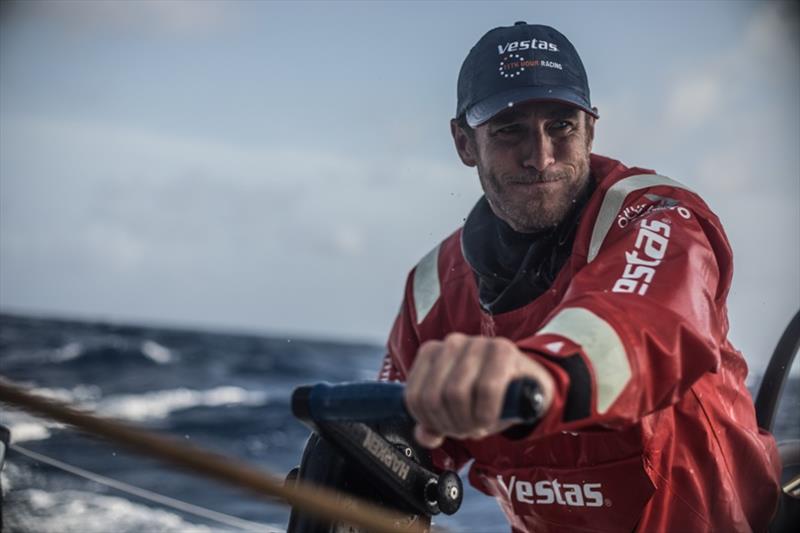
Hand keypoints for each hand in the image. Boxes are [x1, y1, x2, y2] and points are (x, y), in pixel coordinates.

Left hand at [404, 333, 554, 447]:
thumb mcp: (455, 412)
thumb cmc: (486, 397)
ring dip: (469, 421)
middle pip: (434, 397)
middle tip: (467, 430)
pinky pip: (486, 388)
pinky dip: (487, 413)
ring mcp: (476, 343)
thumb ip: (434, 425)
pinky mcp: (503, 349)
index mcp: (431, 353)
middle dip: (451, 424)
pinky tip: (492, 418)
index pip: (414, 397)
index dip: (429, 423)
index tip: (446, 430)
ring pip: (456, 393)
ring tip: (480, 425)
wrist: (529, 386)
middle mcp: (451, 343)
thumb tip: (426, 436)